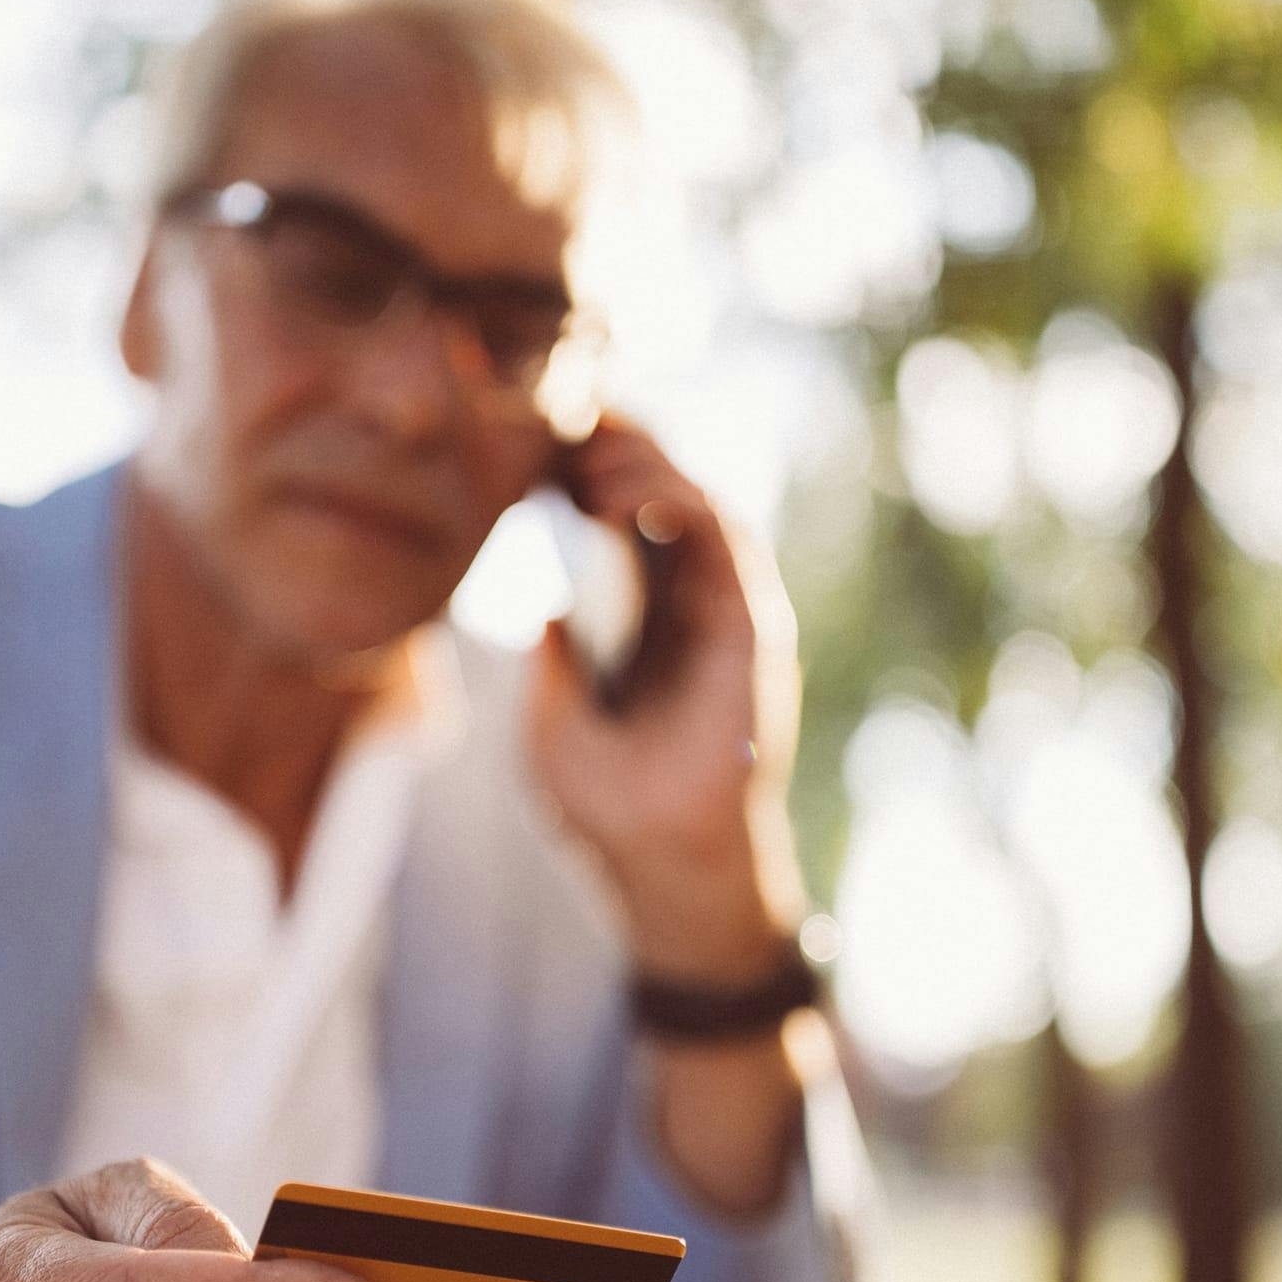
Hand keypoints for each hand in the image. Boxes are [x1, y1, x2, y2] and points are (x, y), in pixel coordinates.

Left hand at [527, 414, 807, 980]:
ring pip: (696, 502)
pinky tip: (624, 493)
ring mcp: (724, 613)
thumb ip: (554, 668)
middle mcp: (691, 608)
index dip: (584, 472)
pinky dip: (679, 504)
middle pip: (660, 497)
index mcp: (645, 622)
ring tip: (589, 443)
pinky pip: (725, 540)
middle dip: (616, 446)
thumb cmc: (610, 809)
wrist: (664, 867)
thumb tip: (547, 614)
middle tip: (562, 413)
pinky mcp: (751, 627)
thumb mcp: (553, 729)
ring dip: (645, 463)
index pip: (620, 524)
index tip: (530, 439)